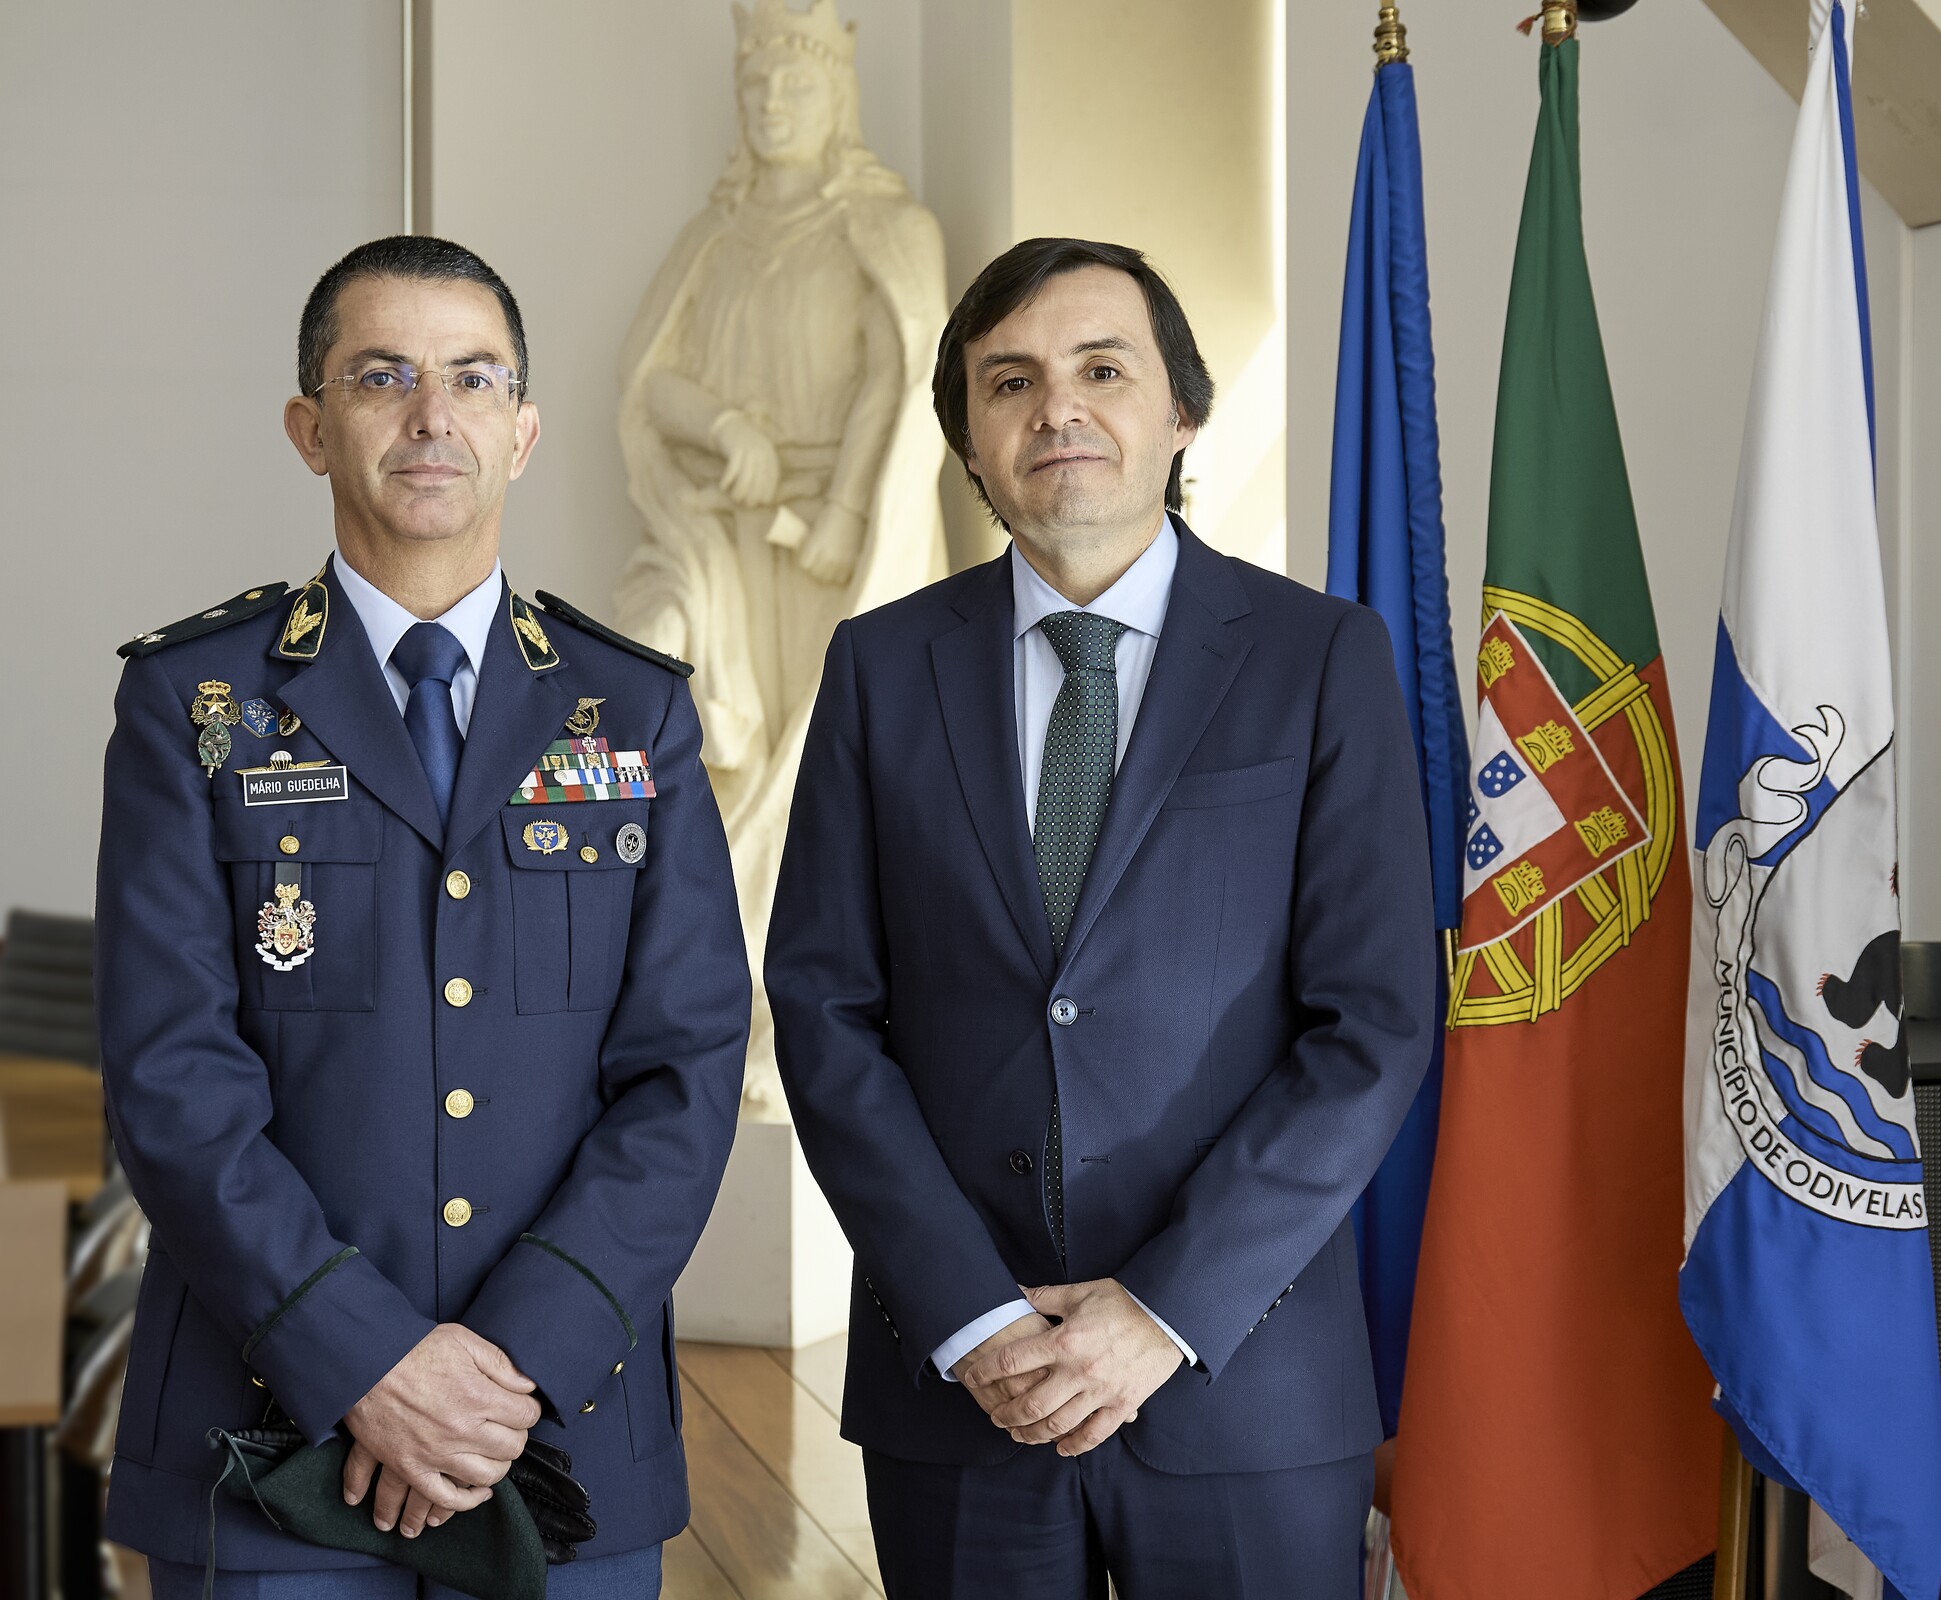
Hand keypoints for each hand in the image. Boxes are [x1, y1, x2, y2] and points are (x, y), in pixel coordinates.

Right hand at [342, 1323, 541, 1530]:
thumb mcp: (463, 1340)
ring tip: (495, 1457)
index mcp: (477, 1396)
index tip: (522, 1407)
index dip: (529, 1410)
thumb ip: (500, 1363)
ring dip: (497, 1468)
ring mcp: (435, 1453)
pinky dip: (464, 1502)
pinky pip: (444, 1498)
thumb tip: (528, 1385)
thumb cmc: (413, 1349)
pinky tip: (476, 1494)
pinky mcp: (410, 1468)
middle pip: (510, 1448)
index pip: (526, 1415)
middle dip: (516, 1437)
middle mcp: (460, 1430)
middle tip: (508, 1429)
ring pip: (485, 1476)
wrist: (364, 1365)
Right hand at [713, 411, 779, 506]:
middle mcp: (761, 452)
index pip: (772, 477)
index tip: (762, 502)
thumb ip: (762, 471)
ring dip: (739, 490)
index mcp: (770, 455)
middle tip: (747, 504)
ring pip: (746, 477)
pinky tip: (723, 487)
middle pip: (759, 479)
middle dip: (753, 494)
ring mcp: (748, 450)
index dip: (768, 491)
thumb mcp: (759, 456)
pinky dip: (728, 480)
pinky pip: (732, 469)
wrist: (731, 425)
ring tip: (735, 498)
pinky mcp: (735, 448)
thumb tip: (762, 498)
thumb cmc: (745, 447)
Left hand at [797, 502, 866, 585]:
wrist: (851, 511)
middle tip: (814, 562)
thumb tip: (798, 550)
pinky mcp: (852, 562)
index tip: (804, 557)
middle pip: (815, 573)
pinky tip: (836, 569)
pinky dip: (837, 575)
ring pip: (827, 577)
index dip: (803, 561)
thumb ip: (808, 542)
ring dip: (824, 573)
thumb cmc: (830, 515)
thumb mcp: (814, 527)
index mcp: (815, 545)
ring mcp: (840, 560)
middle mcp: (827, 555)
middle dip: (813, 568)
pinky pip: (841, 578)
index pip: (804, 564)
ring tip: (825, 567)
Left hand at [961, 1280, 1183, 1456]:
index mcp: (1064, 1341)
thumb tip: (1017, 1293)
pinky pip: (1094, 1433)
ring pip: (1058, 1424)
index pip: (1013, 1361)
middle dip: (1006, 1414)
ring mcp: (1101, 1391)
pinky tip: (1060, 1448)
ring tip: (1019, 1434)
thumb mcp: (1081, 1293)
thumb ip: (1046, 1298)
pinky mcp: (1122, 1404)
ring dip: (1033, 1434)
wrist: (1168, 1316)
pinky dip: (1074, 1445)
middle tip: (995, 1416)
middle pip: (1030, 1404)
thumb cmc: (1124, 1301)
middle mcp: (1078, 1370)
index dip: (987, 1371)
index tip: (973, 1376)